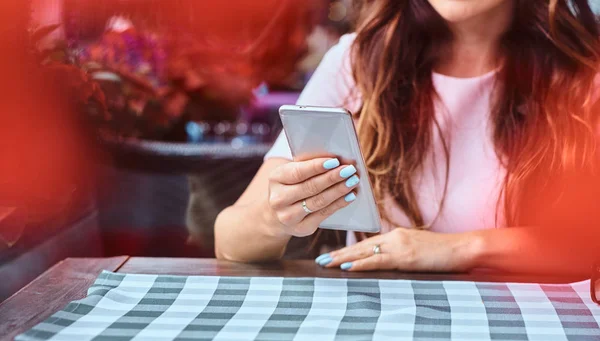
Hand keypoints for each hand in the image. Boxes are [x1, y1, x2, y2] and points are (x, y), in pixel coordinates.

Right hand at [267, 157, 360, 236]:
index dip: (317, 166)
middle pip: (310, 187)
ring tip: (353, 181)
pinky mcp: (301, 228)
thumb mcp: (293, 172)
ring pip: (318, 202)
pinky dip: (339, 204)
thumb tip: (338, 160)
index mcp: (275, 179)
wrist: (278, 214)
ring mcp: (288, 216)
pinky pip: (324, 214)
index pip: (298, 172)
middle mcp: (278, 199)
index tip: (335, 161)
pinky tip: (349, 196)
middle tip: (350, 170)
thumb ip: (310, 164)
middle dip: (332, 178)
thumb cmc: (291, 186)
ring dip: (339, 191)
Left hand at [315, 228, 480, 271]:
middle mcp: (394, 237)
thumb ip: (401, 252)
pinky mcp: (405, 256)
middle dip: (339, 253)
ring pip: (364, 252)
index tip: (333, 254)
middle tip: (320, 259)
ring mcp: (399, 246)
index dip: (348, 249)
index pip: (366, 243)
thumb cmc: (443, 252)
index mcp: (396, 235)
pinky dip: (360, 264)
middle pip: (360, 246)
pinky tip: (347, 267)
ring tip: (326, 263)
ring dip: (343, 258)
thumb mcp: (418, 249)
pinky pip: (378, 260)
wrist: (462, 248)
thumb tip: (386, 260)